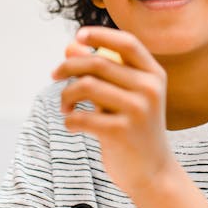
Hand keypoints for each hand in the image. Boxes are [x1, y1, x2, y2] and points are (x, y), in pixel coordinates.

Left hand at [52, 27, 176, 200]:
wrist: (153, 173)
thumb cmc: (134, 129)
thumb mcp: (123, 97)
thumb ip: (101, 72)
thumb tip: (70, 47)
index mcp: (154, 75)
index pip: (127, 43)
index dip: (101, 35)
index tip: (78, 37)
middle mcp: (149, 89)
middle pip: (98, 63)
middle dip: (68, 67)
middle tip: (54, 75)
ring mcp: (138, 111)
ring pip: (86, 86)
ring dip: (66, 95)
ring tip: (65, 108)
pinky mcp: (122, 132)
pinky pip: (82, 116)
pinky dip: (69, 120)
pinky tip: (72, 125)